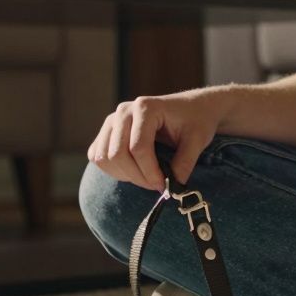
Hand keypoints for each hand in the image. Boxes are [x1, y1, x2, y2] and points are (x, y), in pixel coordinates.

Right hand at [87, 89, 225, 190]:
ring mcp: (112, 120)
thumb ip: (185, 163)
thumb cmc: (196, 120)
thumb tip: (172, 188)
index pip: (138, 148)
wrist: (191, 108)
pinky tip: (134, 171)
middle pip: (117, 154)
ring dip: (125, 175)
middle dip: (138, 177)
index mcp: (146, 107)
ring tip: (147, 177)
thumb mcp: (198, 140)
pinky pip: (98, 157)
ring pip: (104, 158)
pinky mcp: (106, 131)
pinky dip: (113, 170)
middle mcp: (124, 111)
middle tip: (157, 185)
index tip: (164, 186)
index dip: (150, 173)